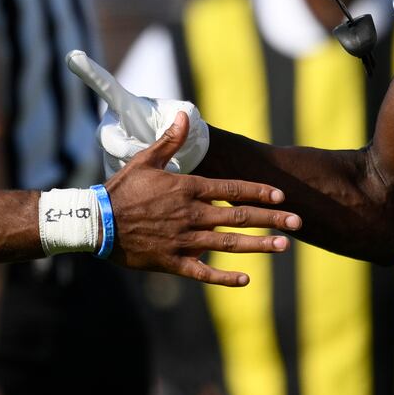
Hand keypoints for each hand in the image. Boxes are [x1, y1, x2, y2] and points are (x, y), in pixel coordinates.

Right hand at [68, 50, 208, 173]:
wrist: (187, 157)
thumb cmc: (187, 130)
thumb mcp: (190, 117)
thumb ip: (184, 114)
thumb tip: (182, 116)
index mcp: (126, 105)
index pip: (106, 86)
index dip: (89, 72)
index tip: (73, 57)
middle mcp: (113, 124)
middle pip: (111, 141)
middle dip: (135, 152)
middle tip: (163, 157)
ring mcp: (110, 148)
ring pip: (118, 163)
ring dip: (145, 170)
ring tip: (170, 165)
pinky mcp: (114, 168)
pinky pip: (121, 179)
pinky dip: (143, 185)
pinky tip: (159, 182)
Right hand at [106, 113, 296, 286]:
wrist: (96, 222)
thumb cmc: (120, 189)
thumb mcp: (145, 160)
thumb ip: (170, 141)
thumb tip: (184, 114)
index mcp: (187, 190)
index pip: (231, 189)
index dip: (258, 192)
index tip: (281, 196)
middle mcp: (191, 215)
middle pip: (239, 216)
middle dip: (271, 218)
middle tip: (297, 222)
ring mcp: (183, 241)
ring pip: (228, 244)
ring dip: (258, 245)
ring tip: (283, 246)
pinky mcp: (172, 262)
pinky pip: (203, 272)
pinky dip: (225, 277)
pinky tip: (246, 279)